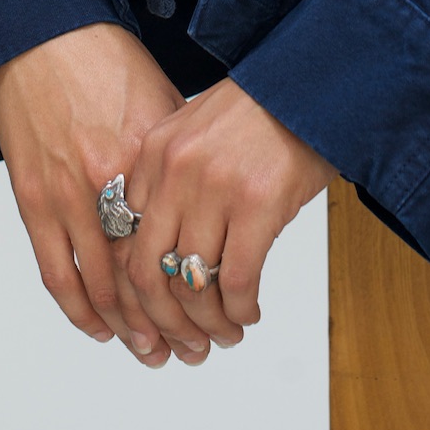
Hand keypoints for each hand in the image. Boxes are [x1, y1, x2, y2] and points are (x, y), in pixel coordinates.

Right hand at [0, 23, 200, 366]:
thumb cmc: (105, 60)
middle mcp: (111, 181)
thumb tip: (207, 202)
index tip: (223, 314)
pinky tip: (101, 329)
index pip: (181, 245)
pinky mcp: (32, 197)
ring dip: (129, 329)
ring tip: (152, 352)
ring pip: (102, 285)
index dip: (203, 290)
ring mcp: (67, 193)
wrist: (43, 34)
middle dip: (172, 322)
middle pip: (145, 275)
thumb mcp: (162, 103)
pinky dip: (78, 309)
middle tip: (192, 350)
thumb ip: (178, 159)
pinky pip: (56, 271)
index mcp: (151, 157)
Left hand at [122, 79, 333, 353]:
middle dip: (164, 325)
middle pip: (146, 273)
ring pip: (191, 285)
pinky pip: (235, 280)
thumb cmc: (256, 110)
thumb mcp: (192, 131)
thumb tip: (159, 253)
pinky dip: (238, 310)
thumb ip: (167, 181)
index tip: (148, 326)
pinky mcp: (256, 204)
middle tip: (185, 348)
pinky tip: (247, 313)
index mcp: (151, 155)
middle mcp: (174, 172)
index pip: (123, 244)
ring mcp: (213, 188)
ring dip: (207, 325)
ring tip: (224, 335)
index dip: (133, 297)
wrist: (307, 82)